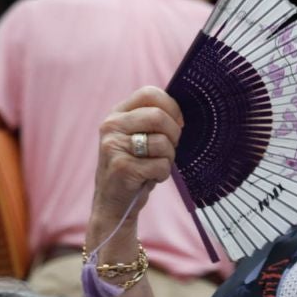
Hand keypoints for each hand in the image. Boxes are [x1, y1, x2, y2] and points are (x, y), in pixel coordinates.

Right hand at [90, 88, 183, 248]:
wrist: (114, 202)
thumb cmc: (135, 166)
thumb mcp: (139, 136)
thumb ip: (155, 120)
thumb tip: (185, 113)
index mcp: (117, 114)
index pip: (150, 93)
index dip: (172, 107)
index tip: (177, 123)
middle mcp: (111, 126)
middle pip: (159, 117)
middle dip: (174, 135)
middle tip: (168, 149)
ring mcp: (113, 146)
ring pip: (162, 142)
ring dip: (168, 157)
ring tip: (155, 165)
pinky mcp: (122, 167)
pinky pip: (160, 164)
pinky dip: (163, 174)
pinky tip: (150, 177)